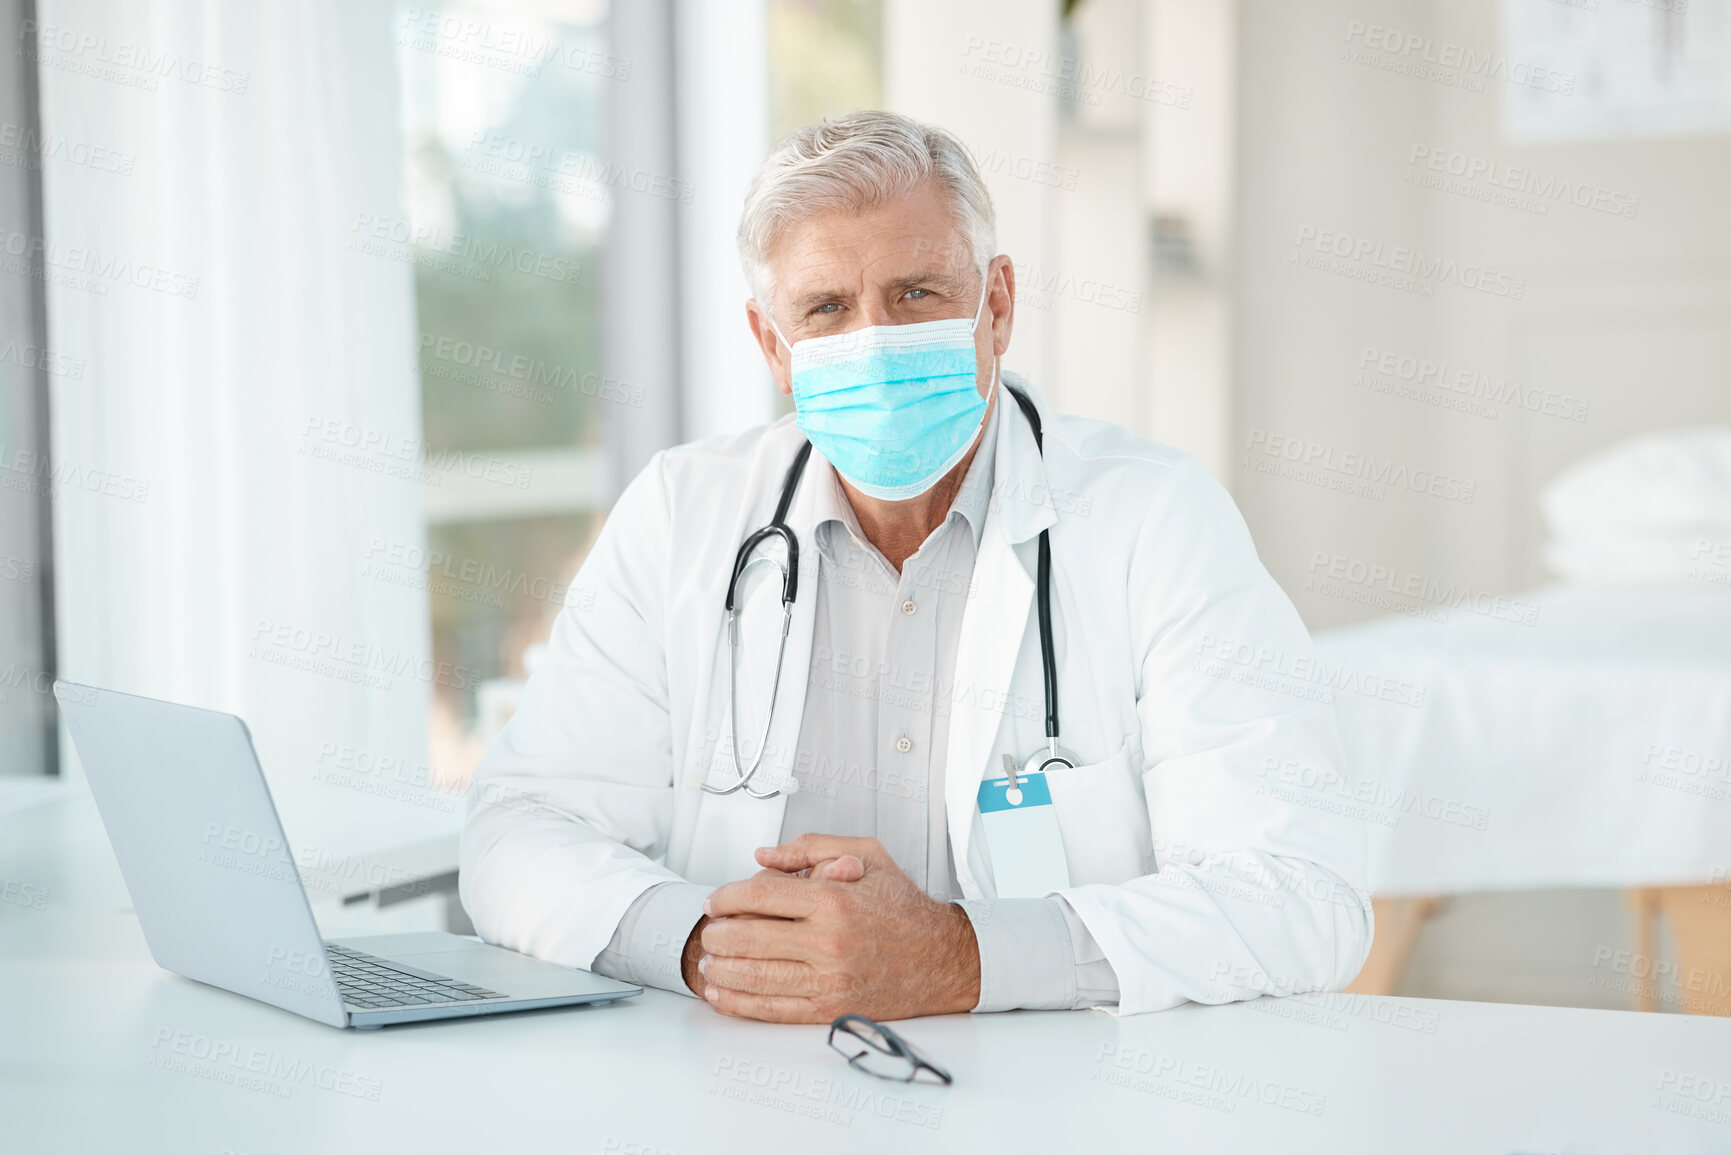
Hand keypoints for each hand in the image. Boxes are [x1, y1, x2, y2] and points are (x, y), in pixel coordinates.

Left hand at [694, 835, 980, 1022]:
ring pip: (754, 976)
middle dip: (718, 934)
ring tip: (709, 960)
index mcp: (834, 899)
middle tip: (709, 931)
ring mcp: (828, 979)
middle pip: (749, 937)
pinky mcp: (830, 1009)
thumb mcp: (867, 855)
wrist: (942, 959)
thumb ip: (812, 847)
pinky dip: (739, 1003)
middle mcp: (828, 941)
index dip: (726, 897)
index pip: (760, 895)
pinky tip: (721, 993)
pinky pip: (772, 1009)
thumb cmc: (903, 907)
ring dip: (722, 968)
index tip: (714, 900)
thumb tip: (763, 855)